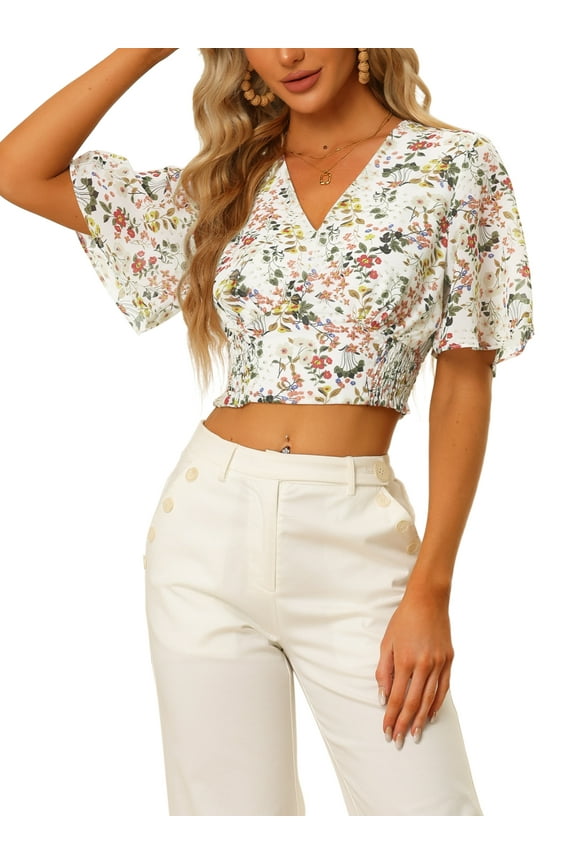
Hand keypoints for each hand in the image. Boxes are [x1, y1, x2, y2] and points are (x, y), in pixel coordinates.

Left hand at [375, 590, 452, 747]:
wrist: (428, 601)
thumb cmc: (403, 621)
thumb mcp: (386, 643)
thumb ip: (384, 671)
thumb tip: (383, 697)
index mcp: (404, 660)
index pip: (396, 697)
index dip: (391, 717)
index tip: (386, 731)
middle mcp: (423, 664)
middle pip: (412, 702)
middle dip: (404, 724)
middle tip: (398, 741)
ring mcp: (439, 663)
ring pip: (429, 699)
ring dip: (421, 719)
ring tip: (415, 735)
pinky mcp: (449, 660)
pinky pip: (443, 688)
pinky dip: (437, 704)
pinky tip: (431, 715)